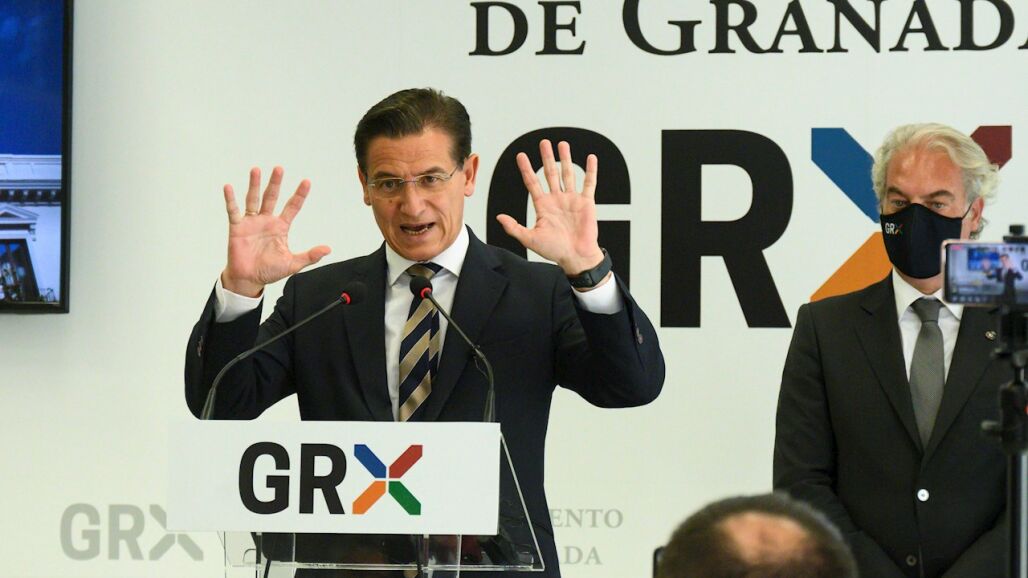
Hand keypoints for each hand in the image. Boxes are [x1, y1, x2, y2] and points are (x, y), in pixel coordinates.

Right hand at [221, 166, 330, 296]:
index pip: (292, 207)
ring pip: (253, 199)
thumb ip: (310, 256)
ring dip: (255, 185)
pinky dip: (231, 199)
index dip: (299, 195)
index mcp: (281, 227)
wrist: (249, 280)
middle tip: (279, 168)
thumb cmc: (269, 271)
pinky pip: (233, 211)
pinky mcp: (237, 228)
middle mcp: (266, 220)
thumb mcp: (293, 264)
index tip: (307, 181)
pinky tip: (229, 187)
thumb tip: (328, 249)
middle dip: (275, 183)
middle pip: (271, 197)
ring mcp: (251, 222)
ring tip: (256, 169)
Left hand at [496, 140, 604, 275]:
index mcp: (543, 206)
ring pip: (568, 174)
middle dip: (546, 158)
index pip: (532, 183)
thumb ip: (514, 227)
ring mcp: (571, 199)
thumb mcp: (530, 239)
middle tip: (544, 143)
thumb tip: (499, 217)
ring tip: (562, 144)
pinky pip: (589, 183)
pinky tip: (590, 158)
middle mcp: (557, 199)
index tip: (521, 156)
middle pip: (550, 173)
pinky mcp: (586, 203)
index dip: (526, 169)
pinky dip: (590, 171)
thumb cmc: (554, 251)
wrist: (575, 257)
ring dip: (565, 159)